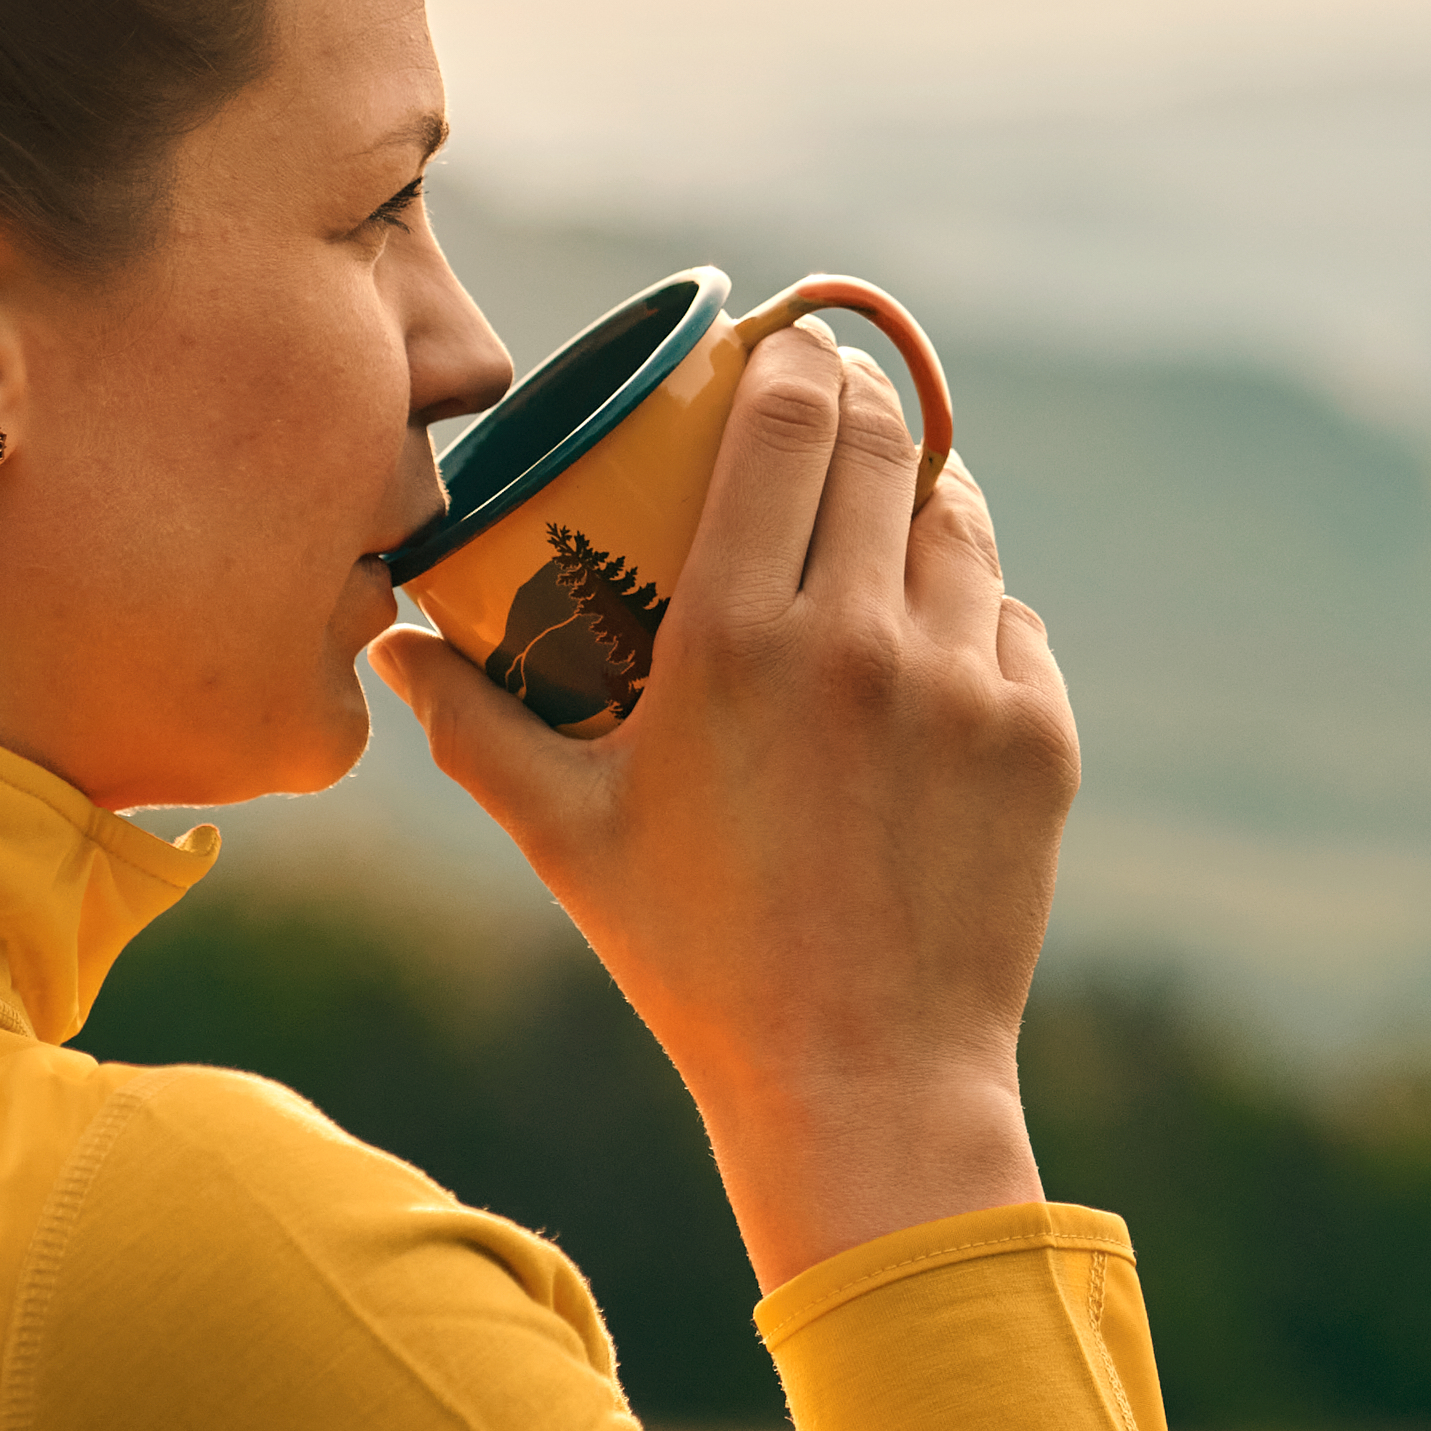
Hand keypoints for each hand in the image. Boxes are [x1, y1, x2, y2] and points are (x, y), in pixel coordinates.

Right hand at [372, 330, 1074, 1290]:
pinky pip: (1013, 627)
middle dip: (859, 406)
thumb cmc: (695, 962)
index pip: (790, 422)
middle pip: (884, 442)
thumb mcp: (567, 838)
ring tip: (882, 527)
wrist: (862, 1084)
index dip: (794, 361)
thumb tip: (390, 644)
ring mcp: (968, 686)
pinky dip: (973, 623)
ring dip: (921, 506)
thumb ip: (475, 726)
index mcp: (740, 639)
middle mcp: (865, 641)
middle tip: (832, 409)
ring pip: (961, 526)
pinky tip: (929, 657)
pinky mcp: (1040, 739)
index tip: (784, 347)